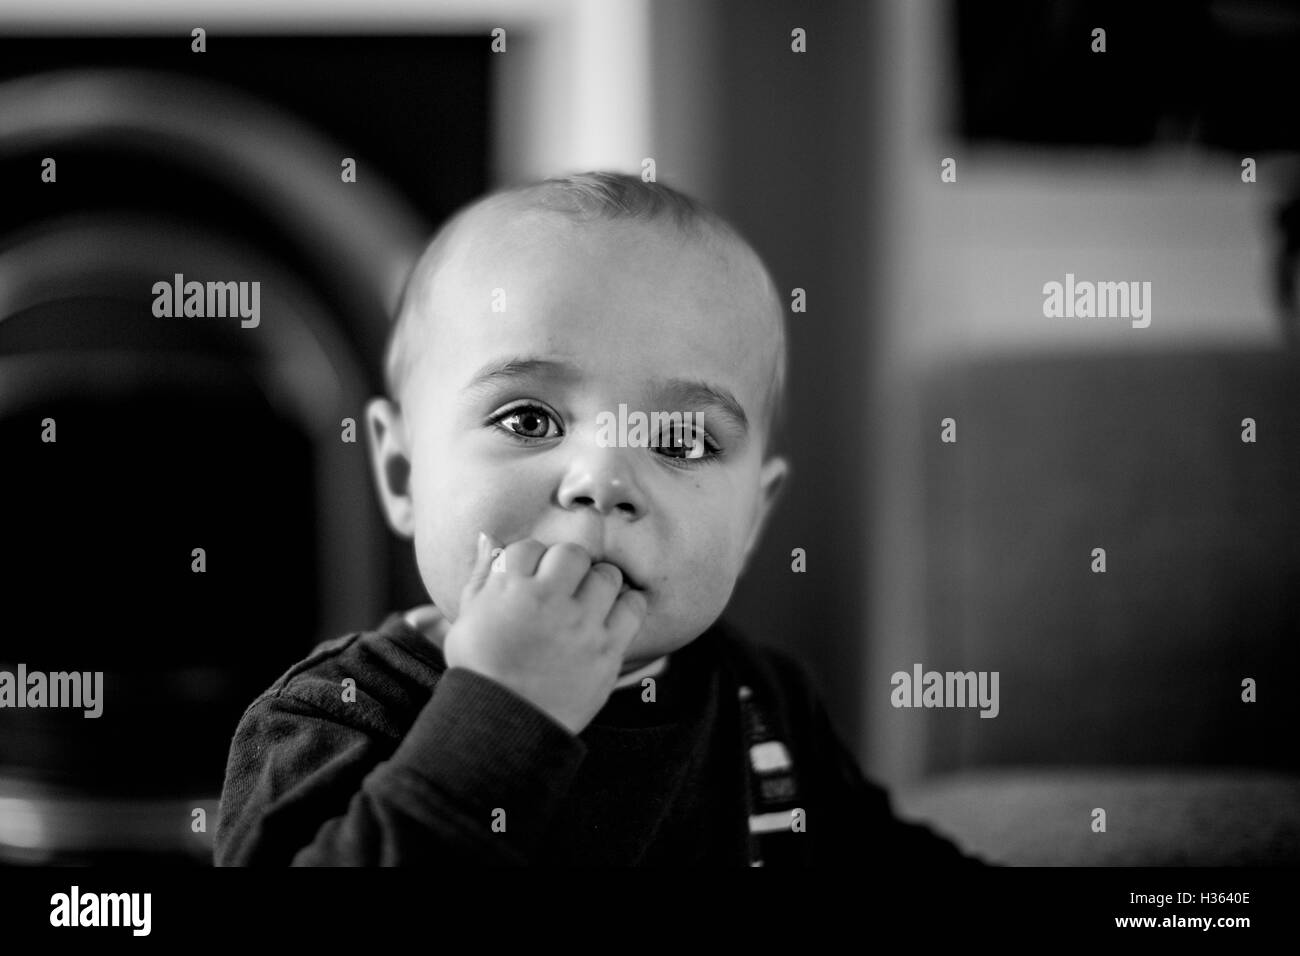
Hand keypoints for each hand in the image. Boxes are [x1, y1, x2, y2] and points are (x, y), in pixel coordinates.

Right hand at [442, 532, 647, 734]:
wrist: (503, 725)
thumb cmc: (481, 671)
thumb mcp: (465, 619)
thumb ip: (480, 575)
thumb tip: (489, 536)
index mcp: (508, 589)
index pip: (529, 547)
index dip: (530, 562)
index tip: (530, 582)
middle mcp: (547, 600)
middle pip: (572, 553)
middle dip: (566, 567)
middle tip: (561, 589)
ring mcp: (581, 625)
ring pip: (606, 575)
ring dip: (597, 584)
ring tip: (585, 604)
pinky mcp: (607, 650)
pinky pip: (633, 607)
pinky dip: (626, 607)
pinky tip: (610, 618)